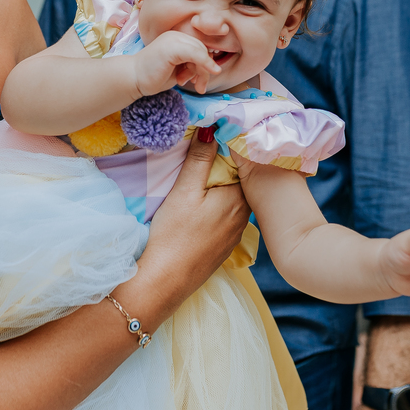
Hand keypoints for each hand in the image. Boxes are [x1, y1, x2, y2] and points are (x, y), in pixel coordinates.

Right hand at [131, 31, 220, 95]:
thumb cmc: (154, 76)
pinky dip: (205, 64)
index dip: (203, 65)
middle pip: (202, 50)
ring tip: (188, 83)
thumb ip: (194, 64)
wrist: (133, 78)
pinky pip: (196, 54)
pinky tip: (209, 74)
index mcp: (177, 38)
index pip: (200, 48)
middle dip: (203, 70)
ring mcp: (174, 39)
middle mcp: (176, 35)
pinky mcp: (172, 47)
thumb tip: (214, 67)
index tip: (197, 81)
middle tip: (198, 86)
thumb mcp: (179, 69)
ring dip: (200, 72)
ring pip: (201, 53)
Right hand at [133, 132, 248, 322]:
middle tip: (206, 147)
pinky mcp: (225, 244)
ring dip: (222, 184)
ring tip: (203, 170)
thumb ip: (199, 159)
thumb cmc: (173, 235)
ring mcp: (235, 231)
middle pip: (238, 179)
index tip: (214, 131)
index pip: (241, 161)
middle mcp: (243, 214)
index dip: (227, 144)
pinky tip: (203, 202)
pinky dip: (219, 203)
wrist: (166, 281)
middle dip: (225, 163)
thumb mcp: (184, 191)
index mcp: (237, 197)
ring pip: (233, 197)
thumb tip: (212, 128)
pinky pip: (227, 214)